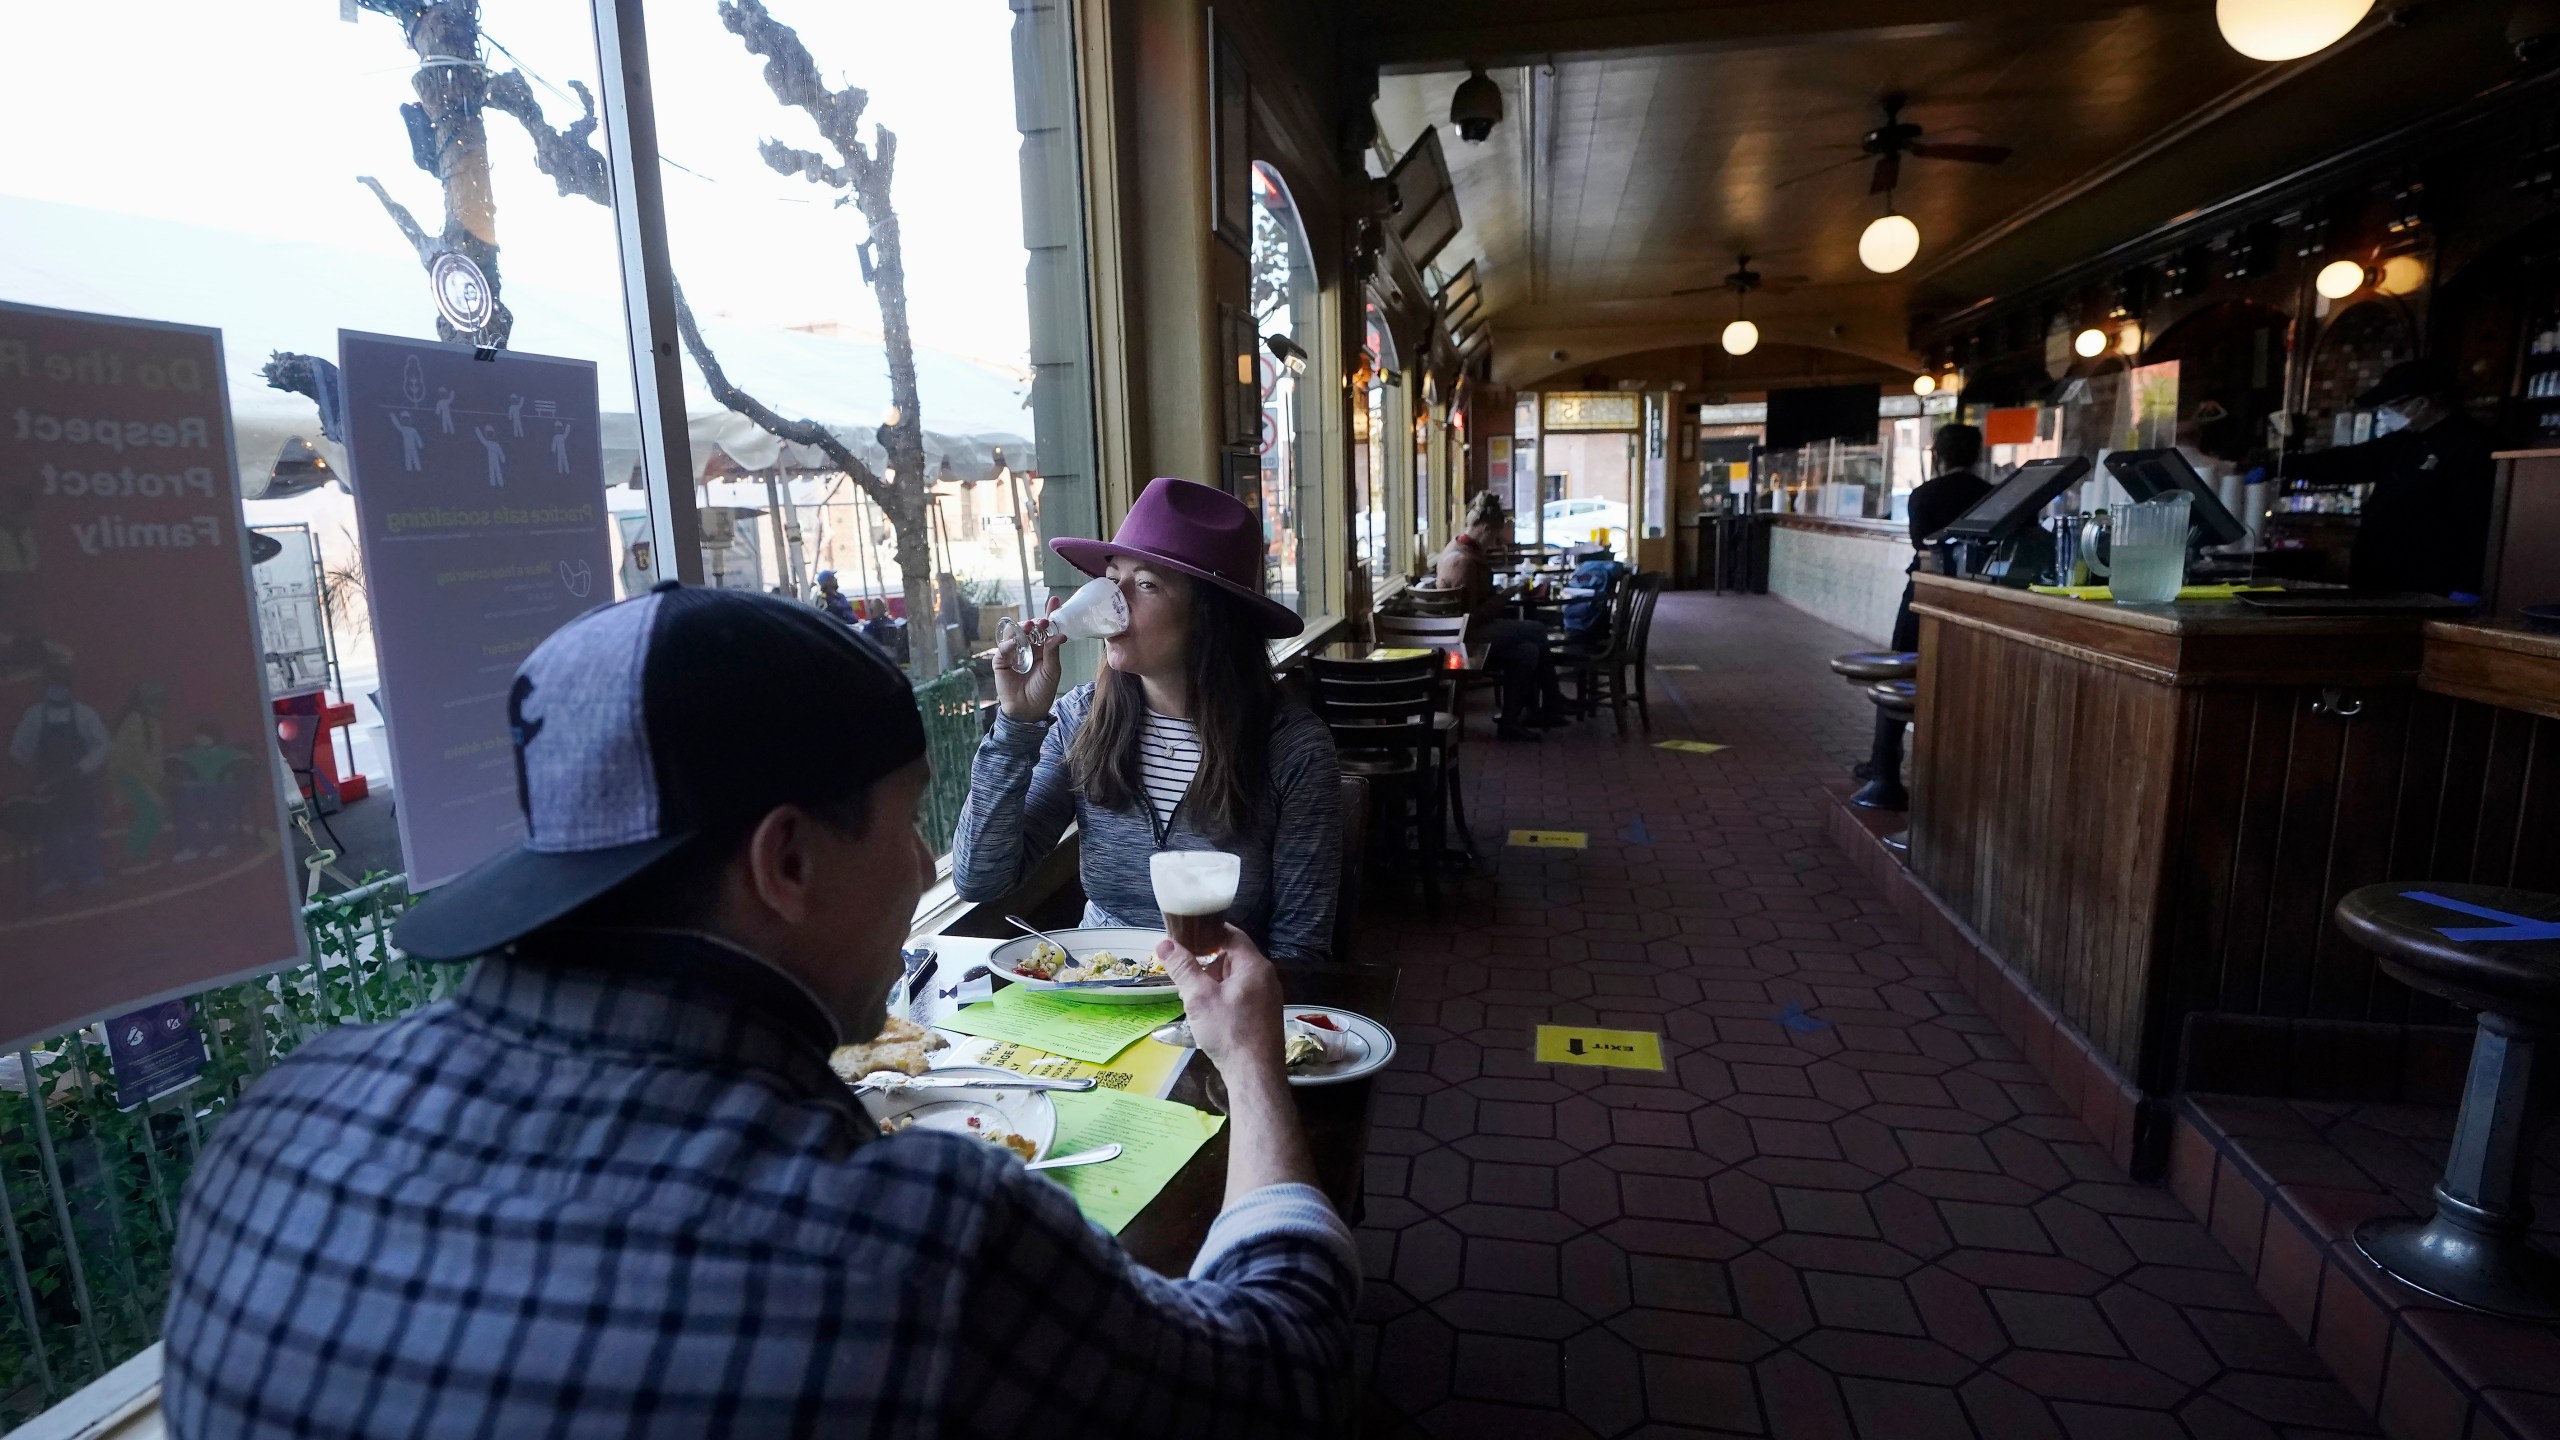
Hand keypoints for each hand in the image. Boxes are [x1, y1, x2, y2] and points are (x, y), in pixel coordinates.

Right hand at [992, 597, 1064, 720]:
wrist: (1028, 710)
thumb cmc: (1043, 690)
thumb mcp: (1053, 670)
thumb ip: (1053, 652)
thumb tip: (1060, 635)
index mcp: (1043, 648)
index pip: (1046, 628)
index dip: (1050, 614)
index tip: (1055, 600)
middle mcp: (1028, 648)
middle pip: (1030, 628)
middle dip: (1035, 622)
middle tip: (1042, 621)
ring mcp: (1014, 654)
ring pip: (1015, 635)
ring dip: (1021, 629)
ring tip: (1028, 627)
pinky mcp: (1001, 662)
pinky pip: (1003, 650)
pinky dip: (1008, 644)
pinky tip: (1014, 643)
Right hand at [1159, 928, 1283, 1075]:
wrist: (1254, 1075)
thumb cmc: (1228, 1031)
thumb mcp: (1199, 997)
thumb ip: (1183, 967)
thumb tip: (1164, 942)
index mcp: (1254, 965)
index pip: (1231, 934)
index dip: (1207, 931)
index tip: (1185, 934)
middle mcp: (1265, 977)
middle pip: (1233, 956)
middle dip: (1206, 960)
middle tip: (1183, 968)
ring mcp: (1267, 997)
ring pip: (1235, 977)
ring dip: (1212, 980)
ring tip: (1190, 992)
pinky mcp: (1263, 1015)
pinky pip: (1240, 994)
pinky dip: (1222, 995)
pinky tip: (1207, 1011)